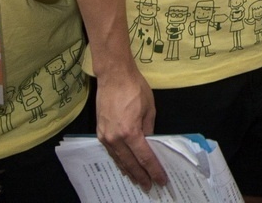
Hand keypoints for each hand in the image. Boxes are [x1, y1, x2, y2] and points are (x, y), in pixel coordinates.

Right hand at [95, 69, 167, 190]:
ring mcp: (105, 136)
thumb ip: (149, 129)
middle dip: (141, 176)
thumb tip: (149, 143)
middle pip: (130, 163)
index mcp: (130, 132)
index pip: (145, 157)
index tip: (161, 180)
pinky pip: (111, 152)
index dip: (154, 170)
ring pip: (119, 160)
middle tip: (149, 186)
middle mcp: (115, 138)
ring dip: (129, 171)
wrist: (113, 76)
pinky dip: (119, 160)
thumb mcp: (150, 109)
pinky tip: (125, 166)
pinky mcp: (100, 132)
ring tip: (138, 180)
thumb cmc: (135, 89)